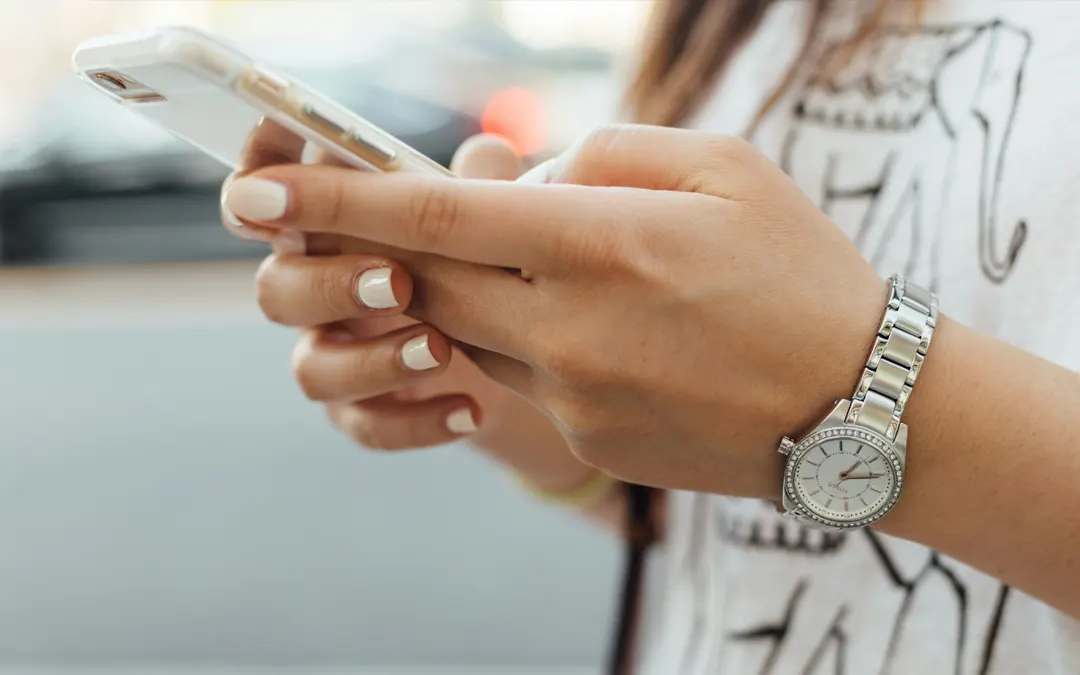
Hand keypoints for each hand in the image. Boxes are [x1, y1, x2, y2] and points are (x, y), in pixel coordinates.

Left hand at [223, 124, 887, 499]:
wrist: (861, 408)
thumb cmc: (802, 271)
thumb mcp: (722, 167)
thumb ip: (603, 154)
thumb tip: (519, 175)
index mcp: (602, 242)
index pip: (434, 215)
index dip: (336, 200)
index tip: (258, 193)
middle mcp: (570, 326)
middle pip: (427, 278)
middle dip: (391, 245)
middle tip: (386, 217)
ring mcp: (573, 394)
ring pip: (467, 329)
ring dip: (474, 289)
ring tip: (552, 266)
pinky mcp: (584, 437)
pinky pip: (519, 376)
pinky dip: (527, 337)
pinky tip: (603, 327)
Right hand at [223, 127, 585, 487]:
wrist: (522, 353)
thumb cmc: (487, 259)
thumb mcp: (492, 217)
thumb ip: (482, 184)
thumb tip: (488, 153)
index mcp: (331, 225)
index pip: (267, 196)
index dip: (257, 178)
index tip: (273, 179)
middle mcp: (318, 289)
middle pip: (276, 289)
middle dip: (329, 284)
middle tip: (399, 282)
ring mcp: (336, 354)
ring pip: (312, 369)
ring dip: (371, 360)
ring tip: (441, 349)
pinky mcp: (365, 410)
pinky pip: (365, 426)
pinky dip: (415, 422)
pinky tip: (470, 409)